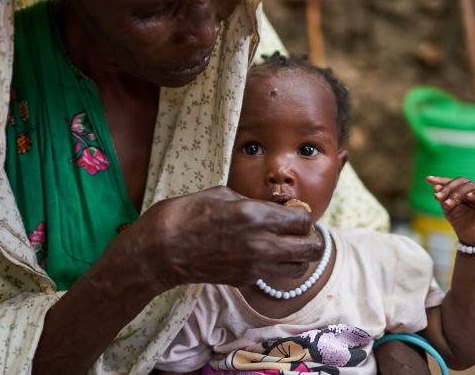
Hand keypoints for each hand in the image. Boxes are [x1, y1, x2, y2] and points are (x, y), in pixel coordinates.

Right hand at [122, 186, 321, 290]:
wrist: (162, 249)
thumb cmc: (187, 213)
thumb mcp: (223, 194)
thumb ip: (254, 201)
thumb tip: (273, 206)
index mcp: (257, 216)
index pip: (303, 220)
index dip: (301, 213)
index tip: (292, 210)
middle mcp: (262, 244)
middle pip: (312, 248)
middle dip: (310, 237)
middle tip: (298, 230)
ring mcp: (255, 265)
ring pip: (299, 268)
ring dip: (299, 255)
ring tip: (286, 244)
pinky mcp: (245, 279)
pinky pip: (274, 274)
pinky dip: (276, 264)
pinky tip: (261, 251)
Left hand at [425, 176, 474, 245]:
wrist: (471, 239)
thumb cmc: (460, 223)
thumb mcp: (448, 209)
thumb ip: (443, 197)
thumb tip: (436, 186)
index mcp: (462, 190)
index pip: (452, 181)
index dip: (441, 180)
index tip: (428, 180)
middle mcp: (473, 190)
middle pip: (461, 182)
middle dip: (448, 189)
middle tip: (437, 197)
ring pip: (471, 186)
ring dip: (458, 193)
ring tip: (448, 204)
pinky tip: (469, 197)